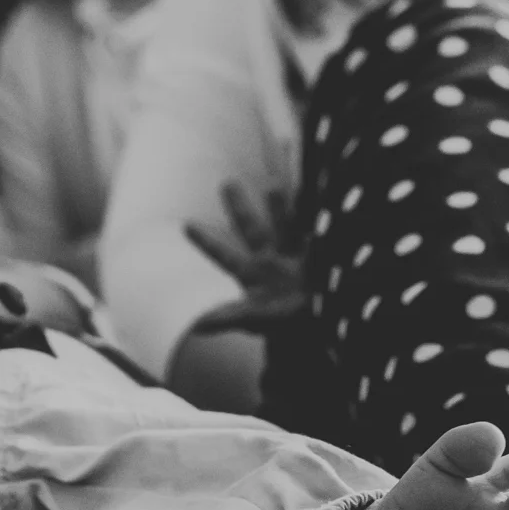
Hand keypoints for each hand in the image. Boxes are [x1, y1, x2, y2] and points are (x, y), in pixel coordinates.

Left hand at [183, 181, 308, 333]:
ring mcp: (293, 255)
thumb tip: (196, 325)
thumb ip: (229, 316)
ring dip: (279, 207)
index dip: (206, 241)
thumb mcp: (255, 320)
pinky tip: (316, 197)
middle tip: (226, 184)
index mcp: (251, 273)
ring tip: (273, 186)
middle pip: (250, 228)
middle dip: (239, 207)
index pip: (223, 255)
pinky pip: (314, 230)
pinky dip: (314, 216)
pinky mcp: (318, 254)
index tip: (186, 226)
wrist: (322, 325)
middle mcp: (269, 260)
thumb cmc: (285, 325)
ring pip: (283, 224)